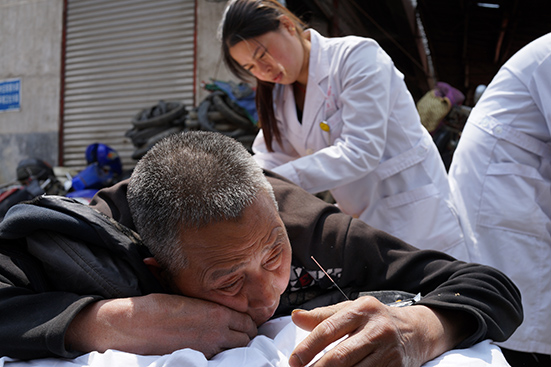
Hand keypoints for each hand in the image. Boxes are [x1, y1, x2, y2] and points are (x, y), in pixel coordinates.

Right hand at [66, 293, 256, 357]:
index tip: (244, 323)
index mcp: (217, 313)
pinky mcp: (196, 360)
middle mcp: (217, 332)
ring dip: (235, 348)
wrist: (133, 325)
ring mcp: (207, 349)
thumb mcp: (189, 299)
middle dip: (246, 337)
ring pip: (237, 352)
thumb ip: (209, 307)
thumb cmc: (157, 306)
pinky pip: (219, 360)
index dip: (248, 323)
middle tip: (239, 334)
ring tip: (227, 343)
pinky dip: (221, 356)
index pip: (248, 322)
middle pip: (247, 339)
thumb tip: (221, 312)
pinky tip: (213, 351)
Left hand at [289, 296, 467, 366]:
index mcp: (362, 309)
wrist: (415, 331)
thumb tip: (295, 317)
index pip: (328, 329)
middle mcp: (377, 329)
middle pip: (340, 356)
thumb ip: (322, 316)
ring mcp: (389, 351)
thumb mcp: (351, 311)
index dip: (308, 347)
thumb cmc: (374, 320)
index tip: (293, 361)